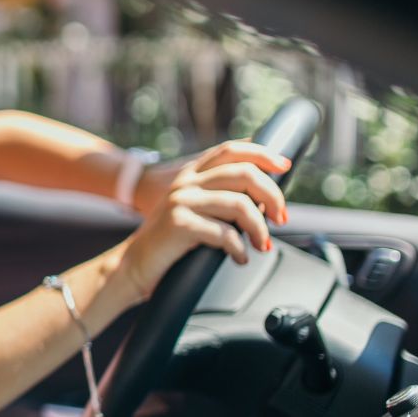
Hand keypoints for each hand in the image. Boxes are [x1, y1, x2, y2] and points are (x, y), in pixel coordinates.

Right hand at [117, 141, 291, 300]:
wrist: (133, 265)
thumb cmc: (169, 243)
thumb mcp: (192, 211)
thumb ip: (218, 198)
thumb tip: (263, 199)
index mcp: (190, 176)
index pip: (230, 151)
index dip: (262, 153)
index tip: (284, 165)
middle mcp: (186, 183)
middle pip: (243, 173)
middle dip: (272, 195)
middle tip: (281, 218)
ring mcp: (181, 202)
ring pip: (239, 204)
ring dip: (259, 227)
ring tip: (262, 245)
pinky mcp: (179, 224)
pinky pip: (225, 234)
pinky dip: (239, 249)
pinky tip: (240, 258)